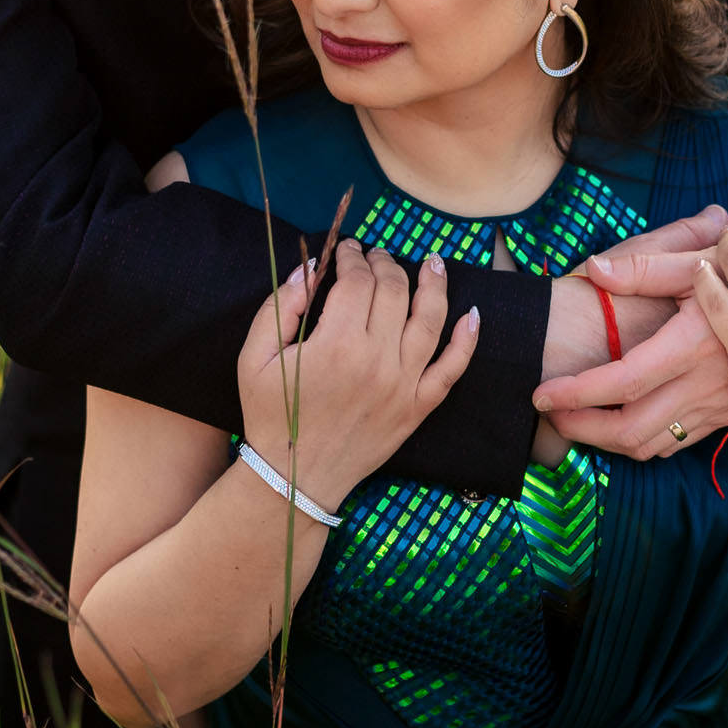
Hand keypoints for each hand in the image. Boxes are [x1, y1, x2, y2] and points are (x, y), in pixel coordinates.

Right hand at [238, 240, 478, 510]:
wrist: (293, 478)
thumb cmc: (270, 416)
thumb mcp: (254, 358)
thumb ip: (280, 307)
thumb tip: (311, 268)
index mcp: (336, 344)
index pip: (358, 281)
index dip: (353, 257)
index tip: (346, 248)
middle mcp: (378, 360)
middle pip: (394, 292)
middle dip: (385, 264)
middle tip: (375, 256)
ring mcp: (404, 385)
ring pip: (430, 321)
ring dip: (434, 285)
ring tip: (434, 263)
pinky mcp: (417, 408)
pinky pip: (451, 370)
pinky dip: (466, 341)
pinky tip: (472, 315)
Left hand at [531, 206, 727, 459]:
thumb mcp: (694, 260)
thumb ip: (641, 266)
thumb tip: (594, 270)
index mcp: (693, 343)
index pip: (624, 383)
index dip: (577, 393)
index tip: (542, 393)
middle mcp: (707, 383)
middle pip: (632, 430)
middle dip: (582, 428)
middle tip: (551, 413)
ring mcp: (719, 405)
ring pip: (652, 446)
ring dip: (607, 441)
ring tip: (575, 419)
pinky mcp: (725, 416)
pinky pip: (675, 444)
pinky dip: (639, 440)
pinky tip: (618, 419)